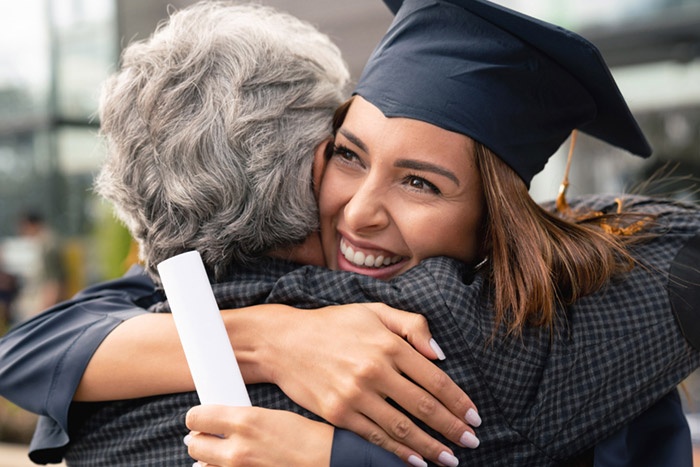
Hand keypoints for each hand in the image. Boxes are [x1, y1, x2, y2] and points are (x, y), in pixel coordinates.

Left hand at [184, 405, 332, 466]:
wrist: (329, 463)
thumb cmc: (307, 438)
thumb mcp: (273, 417)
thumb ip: (243, 418)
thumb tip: (222, 420)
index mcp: (245, 421)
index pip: (197, 417)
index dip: (196, 417)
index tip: (200, 418)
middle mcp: (237, 449)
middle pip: (194, 444)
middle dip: (199, 439)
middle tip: (208, 436)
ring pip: (201, 465)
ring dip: (207, 459)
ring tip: (222, 454)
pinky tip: (231, 465)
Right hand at [247, 302, 479, 465]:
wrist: (283, 341)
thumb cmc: (332, 324)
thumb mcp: (373, 312)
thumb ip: (411, 325)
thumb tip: (440, 354)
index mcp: (388, 344)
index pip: (435, 379)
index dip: (458, 401)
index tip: (474, 415)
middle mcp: (374, 370)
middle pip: (424, 406)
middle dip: (453, 428)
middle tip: (472, 441)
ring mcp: (355, 394)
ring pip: (402, 427)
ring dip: (431, 447)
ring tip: (450, 458)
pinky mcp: (338, 413)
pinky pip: (374, 436)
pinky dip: (398, 452)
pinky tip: (415, 461)